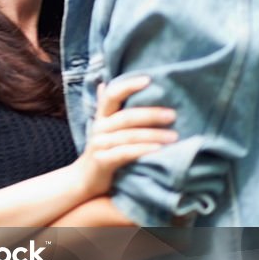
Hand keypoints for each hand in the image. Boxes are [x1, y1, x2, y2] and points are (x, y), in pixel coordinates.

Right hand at [73, 75, 176, 198]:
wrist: (84, 180)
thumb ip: (108, 108)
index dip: (128, 85)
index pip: (112, 94)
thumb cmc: (102, 152)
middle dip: (151, 114)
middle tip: (173, 115)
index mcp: (102, 117)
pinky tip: (158, 150)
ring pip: (129, 136)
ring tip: (174, 137)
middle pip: (126, 116)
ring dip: (154, 135)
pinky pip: (125, 153)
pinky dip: (143, 150)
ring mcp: (100, 144)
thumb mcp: (104, 129)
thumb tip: (103, 83)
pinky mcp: (102, 161)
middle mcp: (99, 127)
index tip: (148, 79)